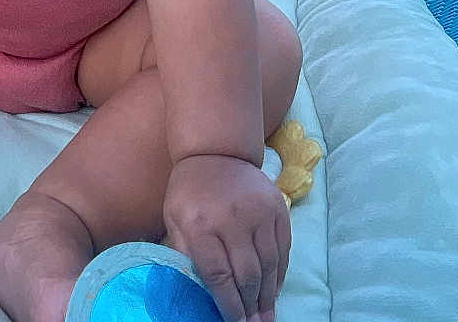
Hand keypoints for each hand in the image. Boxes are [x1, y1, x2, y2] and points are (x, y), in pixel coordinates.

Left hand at [163, 154, 289, 321]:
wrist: (217, 151)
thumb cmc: (190, 191)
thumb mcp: (174, 219)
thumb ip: (184, 254)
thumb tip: (198, 293)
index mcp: (200, 223)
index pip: (218, 275)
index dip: (228, 305)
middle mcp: (232, 218)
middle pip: (247, 274)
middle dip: (251, 306)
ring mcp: (259, 211)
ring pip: (268, 265)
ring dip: (268, 295)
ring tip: (266, 315)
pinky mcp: (278, 207)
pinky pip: (282, 249)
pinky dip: (279, 273)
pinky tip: (274, 289)